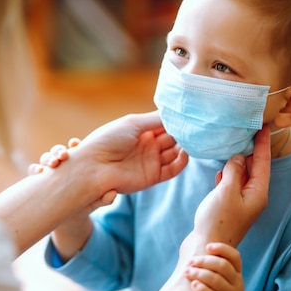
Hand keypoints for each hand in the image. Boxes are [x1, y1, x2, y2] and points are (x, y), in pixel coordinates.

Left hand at [30, 111, 188, 197]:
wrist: (94, 167)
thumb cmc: (108, 140)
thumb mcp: (132, 123)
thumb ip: (155, 119)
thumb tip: (175, 113)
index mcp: (139, 130)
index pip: (163, 124)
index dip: (176, 120)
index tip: (191, 114)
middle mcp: (146, 145)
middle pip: (171, 137)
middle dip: (183, 132)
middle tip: (197, 126)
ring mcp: (150, 161)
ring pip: (174, 152)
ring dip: (184, 146)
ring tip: (194, 138)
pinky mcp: (152, 177)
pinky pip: (172, 169)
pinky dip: (181, 162)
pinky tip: (185, 153)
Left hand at [185, 243, 255, 290]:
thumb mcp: (226, 280)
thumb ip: (215, 266)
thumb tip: (194, 246)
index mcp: (237, 273)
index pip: (235, 256)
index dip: (222, 248)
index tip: (207, 246)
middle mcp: (237, 283)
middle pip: (223, 266)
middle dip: (204, 261)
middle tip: (191, 261)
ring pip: (216, 280)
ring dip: (199, 274)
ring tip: (187, 272)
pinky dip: (201, 289)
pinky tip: (193, 285)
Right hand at [191, 126, 270, 246]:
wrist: (205, 248)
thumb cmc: (217, 221)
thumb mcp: (226, 191)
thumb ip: (233, 171)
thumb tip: (238, 157)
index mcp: (258, 193)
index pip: (263, 162)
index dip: (263, 144)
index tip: (265, 127)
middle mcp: (252, 198)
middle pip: (255, 169)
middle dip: (253, 150)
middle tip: (251, 131)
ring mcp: (240, 204)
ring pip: (242, 177)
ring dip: (239, 162)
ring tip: (236, 144)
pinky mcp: (227, 208)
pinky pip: (231, 185)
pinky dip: (228, 174)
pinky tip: (222, 169)